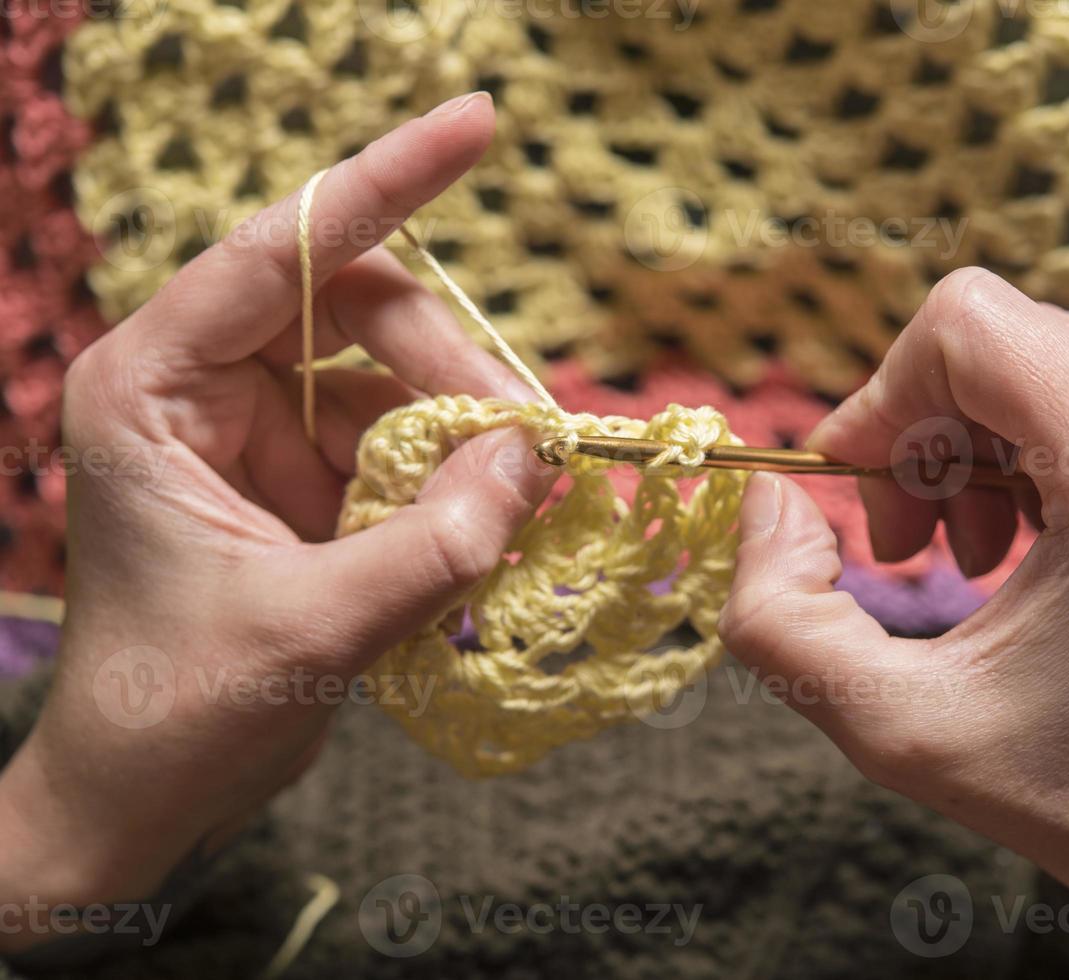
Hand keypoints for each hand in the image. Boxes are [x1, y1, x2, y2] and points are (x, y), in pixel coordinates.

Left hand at [0, 93, 554, 950]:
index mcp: (155, 387)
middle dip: (456, 370)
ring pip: (400, 378)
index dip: (386, 181)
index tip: (481, 122)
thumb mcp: (311, 632)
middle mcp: (208, 387)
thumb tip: (536, 456)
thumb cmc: (179, 713)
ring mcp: (265, 429)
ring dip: (471, 430)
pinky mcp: (311, 477)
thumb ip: (434, 542)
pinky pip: (411, 442)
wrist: (148, 795)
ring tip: (521, 500)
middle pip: (363, 312)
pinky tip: (495, 521)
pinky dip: (462, 475)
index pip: (281, 251)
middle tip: (534, 446)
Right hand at [718, 269, 1068, 972]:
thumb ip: (777, 616)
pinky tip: (1025, 540)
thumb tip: (771, 497)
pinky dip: (1028, 447)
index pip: (968, 327)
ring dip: (970, 442)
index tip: (858, 489)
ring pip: (1043, 355)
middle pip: (999, 338)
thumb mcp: (891, 729)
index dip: (881, 397)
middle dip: (920, 431)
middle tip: (910, 545)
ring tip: (972, 553)